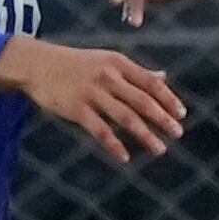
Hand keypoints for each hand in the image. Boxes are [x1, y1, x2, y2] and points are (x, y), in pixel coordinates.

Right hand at [0, 36, 183, 162]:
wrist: (37, 64)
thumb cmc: (75, 63)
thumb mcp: (107, 61)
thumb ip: (135, 72)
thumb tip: (163, 78)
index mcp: (118, 64)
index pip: (151, 83)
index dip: (169, 99)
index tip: (182, 114)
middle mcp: (109, 77)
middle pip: (142, 101)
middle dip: (163, 119)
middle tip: (178, 133)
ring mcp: (92, 93)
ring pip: (125, 117)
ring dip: (145, 135)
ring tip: (160, 149)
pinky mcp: (76, 109)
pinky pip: (100, 130)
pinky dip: (114, 145)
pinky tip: (125, 158)